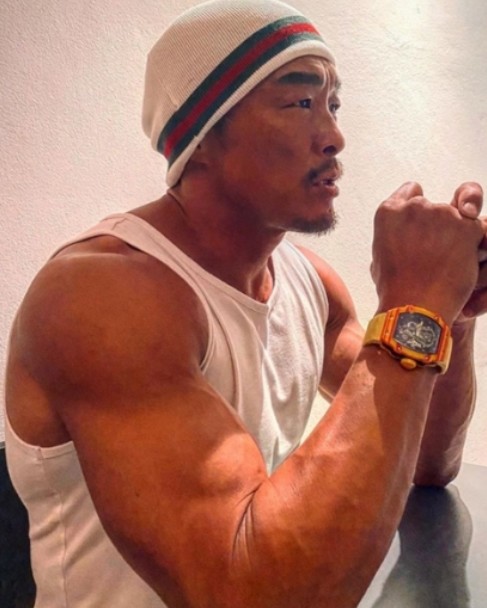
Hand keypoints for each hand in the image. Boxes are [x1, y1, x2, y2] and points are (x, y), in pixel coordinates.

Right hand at [371, 182, 484, 324]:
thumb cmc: (395, 289)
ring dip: (457, 235)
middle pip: (436, 206)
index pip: (412, 191)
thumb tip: (402, 234)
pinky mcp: (467, 227)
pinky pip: (478, 229)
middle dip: (438, 225)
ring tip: (446, 264)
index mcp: (388, 212)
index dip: (419, 208)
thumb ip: (393, 235)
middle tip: (435, 252)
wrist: (413, 307)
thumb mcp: (379, 256)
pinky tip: (463, 263)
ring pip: (459, 216)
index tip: (422, 224)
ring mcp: (442, 215)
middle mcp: (415, 207)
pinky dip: (475, 245)